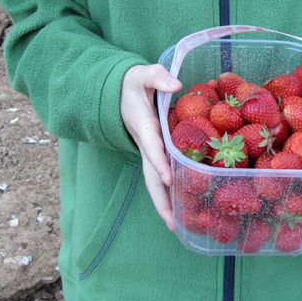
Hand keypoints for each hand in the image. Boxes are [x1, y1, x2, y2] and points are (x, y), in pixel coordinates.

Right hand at [120, 64, 181, 230]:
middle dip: (160, 199)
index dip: (158, 162)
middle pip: (150, 177)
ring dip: (164, 203)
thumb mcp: (142, 74)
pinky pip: (160, 176)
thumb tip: (176, 85)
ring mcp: (149, 152)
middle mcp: (145, 144)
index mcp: (144, 126)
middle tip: (172, 223)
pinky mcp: (154, 154)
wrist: (119, 92)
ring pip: (154, 181)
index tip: (168, 177)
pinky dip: (169, 193)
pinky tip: (182, 207)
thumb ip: (157, 77)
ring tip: (178, 226)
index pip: (151, 147)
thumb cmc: (134, 83)